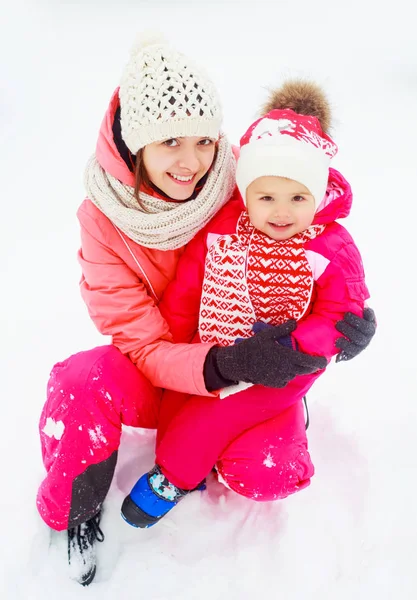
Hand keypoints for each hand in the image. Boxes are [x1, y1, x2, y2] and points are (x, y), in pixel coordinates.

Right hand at [213, 320, 327, 387]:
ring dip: (297, 369)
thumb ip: (283, 329)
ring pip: (295, 374)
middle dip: (311, 366)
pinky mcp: (274, 383)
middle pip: (305, 370)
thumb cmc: (253, 347)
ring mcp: (280, 377)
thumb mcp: (267, 335)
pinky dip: (287, 374)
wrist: (238, 363)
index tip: (325, 360)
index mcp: (287, 357)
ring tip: (294, 362)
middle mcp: (286, 369)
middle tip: (313, 361)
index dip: (319, 362)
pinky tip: (282, 368)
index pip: (309, 362)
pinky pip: (285, 379)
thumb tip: (295, 322)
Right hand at [335, 307, 375, 361]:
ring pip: (365, 328)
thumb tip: (337, 360)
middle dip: (347, 330)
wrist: (356, 325)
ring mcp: (369, 330)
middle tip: (338, 323)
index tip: (336, 340)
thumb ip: (340, 350)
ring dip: (355, 321)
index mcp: (357, 348)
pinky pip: (371, 317)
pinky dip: (368, 313)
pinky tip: (363, 310)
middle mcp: (365, 340)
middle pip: (358, 337)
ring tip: (346, 315)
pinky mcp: (371, 320)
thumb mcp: (342, 344)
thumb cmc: (344, 336)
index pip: (353, 349)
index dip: (345, 346)